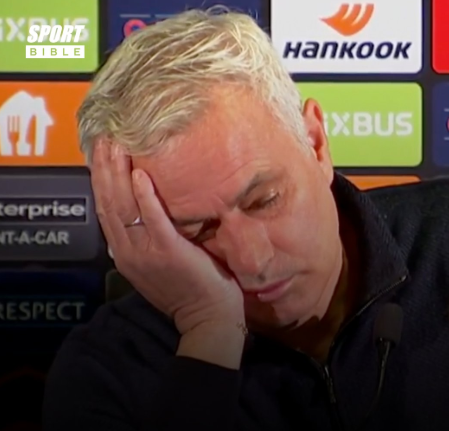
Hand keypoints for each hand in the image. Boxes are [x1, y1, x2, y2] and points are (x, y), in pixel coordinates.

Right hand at [90, 140, 244, 334]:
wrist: (206, 319)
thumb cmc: (185, 290)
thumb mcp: (154, 267)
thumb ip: (142, 244)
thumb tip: (137, 221)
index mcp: (125, 254)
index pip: (106, 212)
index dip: (100, 182)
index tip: (100, 155)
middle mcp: (127, 252)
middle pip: (109, 204)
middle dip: (104, 170)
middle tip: (104, 139)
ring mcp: (146, 252)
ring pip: (124, 208)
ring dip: (118, 174)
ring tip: (116, 146)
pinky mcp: (168, 251)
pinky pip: (153, 220)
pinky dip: (145, 196)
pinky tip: (141, 173)